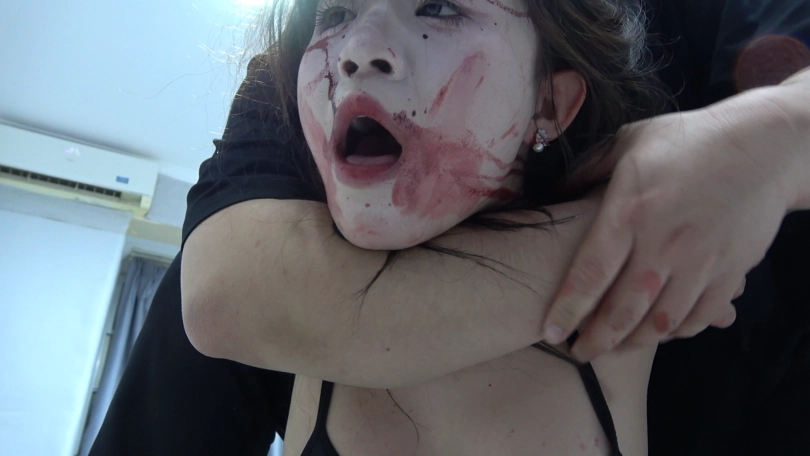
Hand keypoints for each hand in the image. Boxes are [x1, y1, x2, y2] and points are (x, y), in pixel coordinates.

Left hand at [541, 97, 799, 360]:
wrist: (765, 145)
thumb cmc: (689, 140)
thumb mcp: (630, 141)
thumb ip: (588, 170)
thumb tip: (553, 191)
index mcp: (632, 211)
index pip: (591, 273)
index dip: (568, 309)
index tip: (551, 333)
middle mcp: (665, 243)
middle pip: (624, 310)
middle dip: (597, 340)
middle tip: (578, 353)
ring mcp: (701, 262)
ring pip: (661, 323)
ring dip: (632, 343)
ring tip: (612, 347)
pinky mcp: (730, 273)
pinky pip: (698, 318)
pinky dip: (673, 333)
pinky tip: (656, 332)